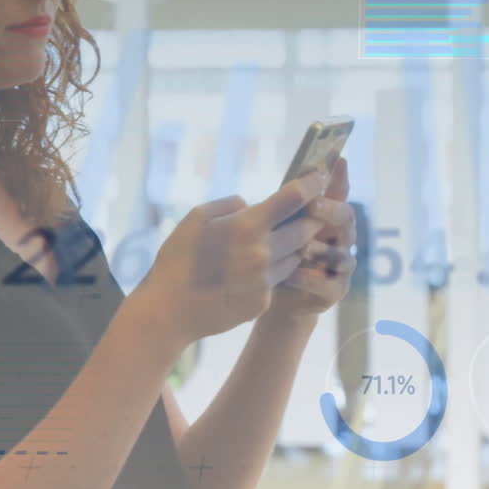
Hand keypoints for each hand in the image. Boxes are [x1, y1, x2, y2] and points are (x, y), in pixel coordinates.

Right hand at [133, 170, 329, 343]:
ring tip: (274, 243)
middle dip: (311, 218)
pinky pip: (277, 280)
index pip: (294, 198)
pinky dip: (272, 272)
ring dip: (292, 247)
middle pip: (306, 229)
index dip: (312, 184)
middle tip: (310, 211)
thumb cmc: (177, 260)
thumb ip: (229, 206)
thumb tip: (250, 206)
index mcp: (247, 227)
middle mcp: (263, 254)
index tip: (321, 176)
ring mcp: (265, 281)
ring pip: (295, 257)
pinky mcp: (263, 302)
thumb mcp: (195, 218)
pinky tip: (250, 273)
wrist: (167, 312)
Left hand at [266, 157, 355, 320]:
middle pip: (347, 218)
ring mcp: (342, 265)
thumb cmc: (279, 251)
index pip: (340, 192)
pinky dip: (308, 278)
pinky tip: (290, 274)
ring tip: (300, 248)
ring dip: (320, 248)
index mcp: (330, 217)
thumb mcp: (281, 222)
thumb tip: (302, 166)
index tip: (338, 159)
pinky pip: (327, 283)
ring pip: (341, 253)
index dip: (340, 176)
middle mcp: (341, 238)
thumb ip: (292, 199)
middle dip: (330, 210)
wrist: (276, 295)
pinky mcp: (336, 290)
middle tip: (312, 205)